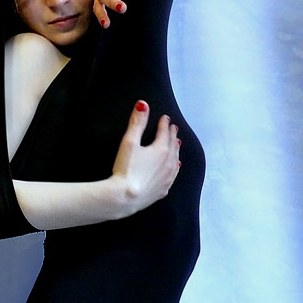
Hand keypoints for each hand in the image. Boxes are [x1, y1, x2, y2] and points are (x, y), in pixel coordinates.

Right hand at [111, 100, 180, 215]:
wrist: (126, 197)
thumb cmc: (126, 170)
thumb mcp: (129, 142)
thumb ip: (137, 123)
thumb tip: (143, 105)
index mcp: (161, 149)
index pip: (165, 132)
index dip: (164, 124)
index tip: (165, 118)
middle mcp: (169, 163)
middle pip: (173, 145)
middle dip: (172, 135)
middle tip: (173, 129)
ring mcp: (167, 178)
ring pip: (176, 160)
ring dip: (176, 151)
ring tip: (176, 145)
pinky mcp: (163, 189)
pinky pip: (173, 175)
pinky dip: (175, 168)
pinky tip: (174, 168)